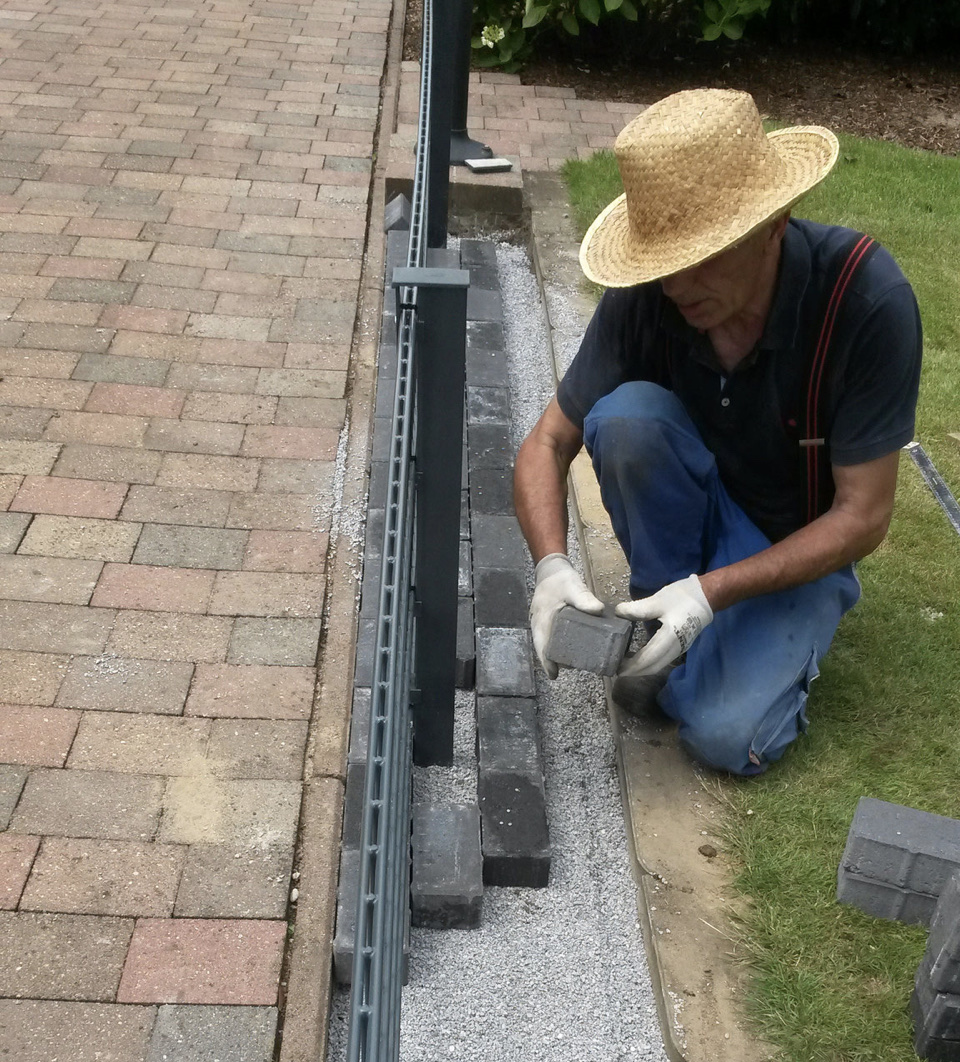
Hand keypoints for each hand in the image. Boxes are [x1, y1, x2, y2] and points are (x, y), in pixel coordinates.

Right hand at [530, 553, 603, 678]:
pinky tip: (575, 647)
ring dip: (559, 654)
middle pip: (545, 648)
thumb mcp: (572, 586)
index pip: (541, 645)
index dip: (546, 662)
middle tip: (573, 669)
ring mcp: (544, 624)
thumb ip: (583, 598)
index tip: (553, 675)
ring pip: (549, 644)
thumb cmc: (559, 579)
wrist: (551, 568)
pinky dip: (562, 644)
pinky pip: (555, 637)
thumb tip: (598, 611)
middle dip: (555, 661)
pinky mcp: (551, 621)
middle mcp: (540, 625)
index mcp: (541, 620)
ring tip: (576, 662)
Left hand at [615, 574, 712, 676]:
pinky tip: (640, 657)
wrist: (706, 597)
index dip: (633, 666)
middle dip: (636, 671)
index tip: (618, 669)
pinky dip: (650, 662)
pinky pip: (663, 659)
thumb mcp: (658, 601)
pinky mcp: (681, 646)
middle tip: (618, 671)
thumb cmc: (682, 597)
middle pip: (654, 667)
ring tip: (626, 665)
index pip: (648, 658)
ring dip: (643, 668)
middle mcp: (676, 647)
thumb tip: (618, 612)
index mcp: (670, 637)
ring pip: (659, 665)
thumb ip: (637, 609)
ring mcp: (680, 648)